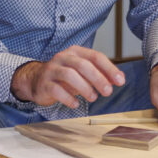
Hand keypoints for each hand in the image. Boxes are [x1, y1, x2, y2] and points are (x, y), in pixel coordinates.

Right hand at [10, 46, 124, 108]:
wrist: (36, 80)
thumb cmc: (64, 76)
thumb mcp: (82, 72)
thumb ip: (99, 74)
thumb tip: (119, 79)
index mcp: (75, 52)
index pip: (95, 57)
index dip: (109, 69)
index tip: (120, 81)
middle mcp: (63, 58)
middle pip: (83, 65)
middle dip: (98, 79)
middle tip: (108, 91)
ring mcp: (52, 70)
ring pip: (69, 75)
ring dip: (84, 88)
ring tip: (93, 98)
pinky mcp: (44, 83)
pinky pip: (56, 90)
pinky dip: (68, 98)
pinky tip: (76, 104)